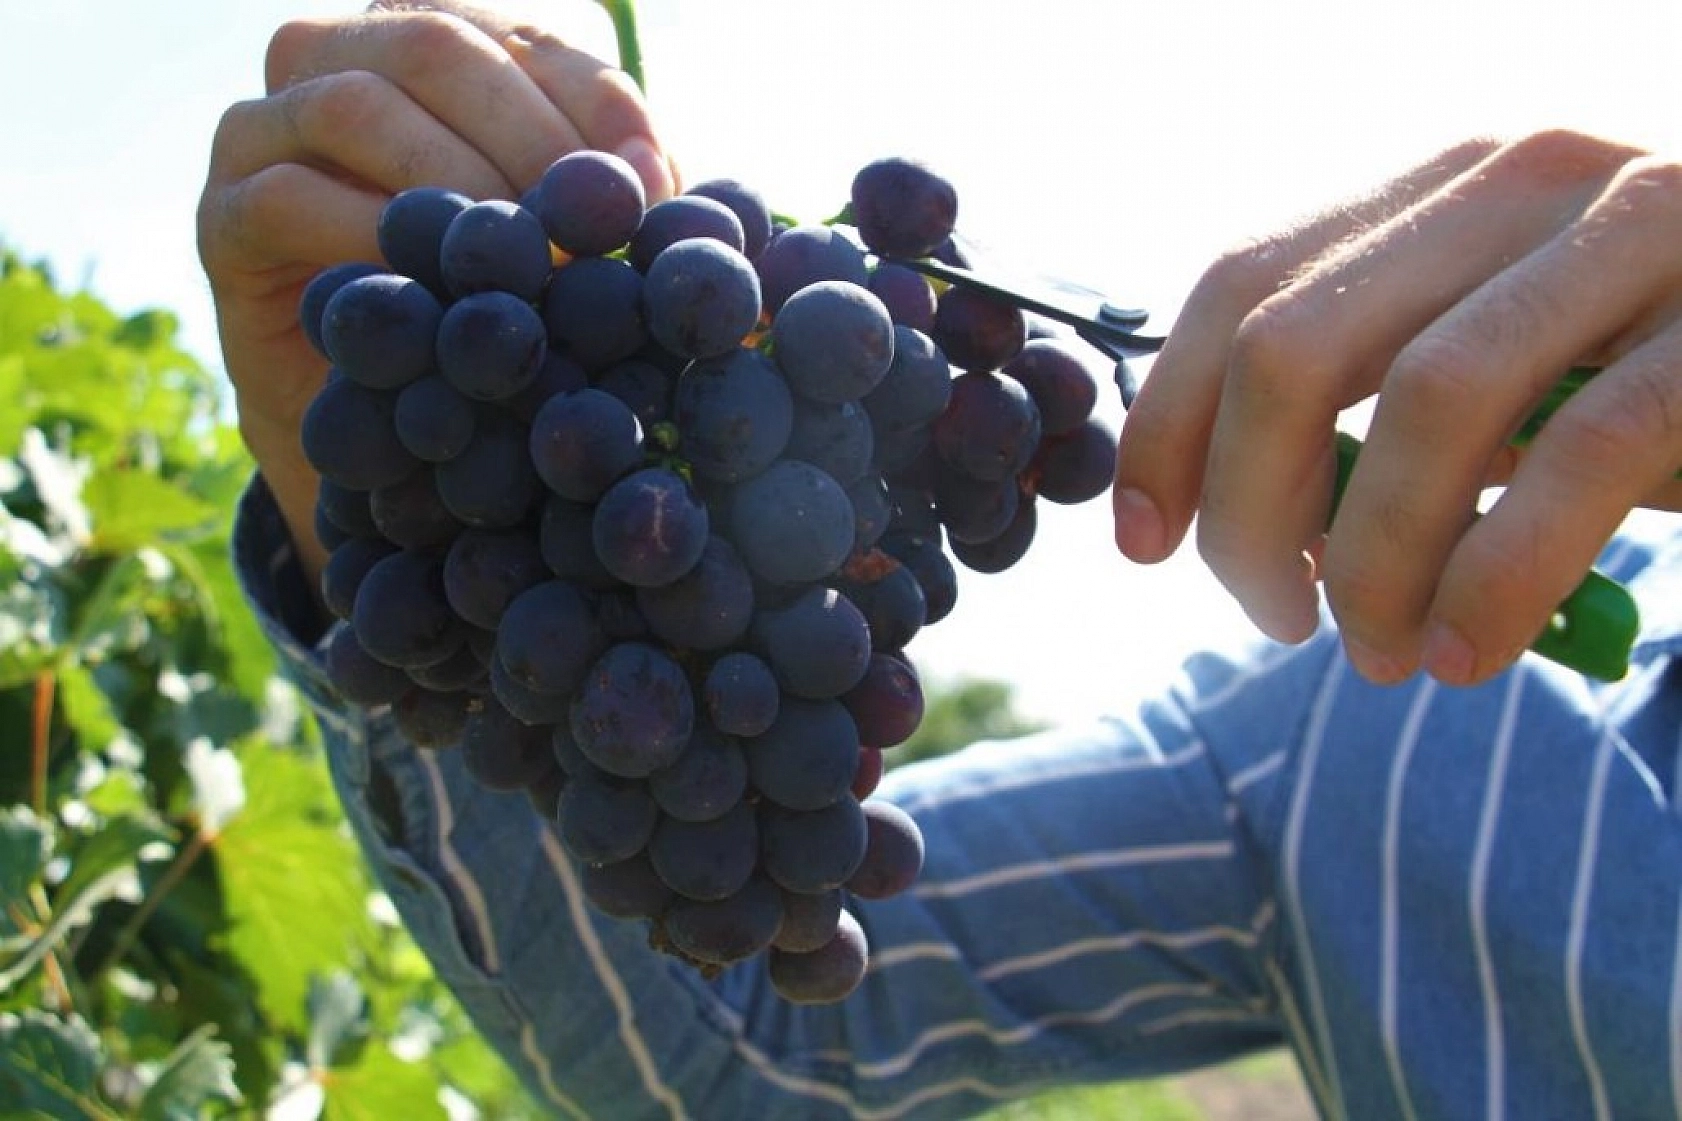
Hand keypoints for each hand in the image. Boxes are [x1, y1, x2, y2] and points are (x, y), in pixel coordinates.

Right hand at [196, 0, 675, 580]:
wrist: (387, 425)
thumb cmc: (495, 319)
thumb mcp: (566, 247)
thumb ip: (607, 197)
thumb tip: (669, 188)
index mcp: (439, 39)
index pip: (526, 34)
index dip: (597, 103)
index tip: (657, 186)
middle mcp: (341, 52)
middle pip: (438, 46)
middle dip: (528, 140)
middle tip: (587, 234)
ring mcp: (265, 124)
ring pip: (358, 107)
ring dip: (456, 188)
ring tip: (525, 268)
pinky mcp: (223, 212)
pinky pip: (290, 199)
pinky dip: (374, 243)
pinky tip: (440, 299)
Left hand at [1112, 130, 1681, 685]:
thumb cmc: (1648, 374)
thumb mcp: (1496, 371)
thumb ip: (1378, 408)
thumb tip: (1248, 515)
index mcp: (1440, 186)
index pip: (1240, 286)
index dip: (1168, 425)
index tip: (1147, 545)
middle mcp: (1524, 177)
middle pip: (1295, 348)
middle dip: (1252, 512)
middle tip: (1276, 617)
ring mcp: (1640, 230)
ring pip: (1428, 406)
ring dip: (1372, 562)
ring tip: (1375, 655)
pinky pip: (1573, 463)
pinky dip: (1493, 576)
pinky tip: (1463, 651)